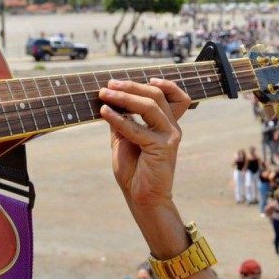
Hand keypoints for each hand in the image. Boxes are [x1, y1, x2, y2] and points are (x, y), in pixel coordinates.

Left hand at [98, 78, 189, 211]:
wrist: (142, 198)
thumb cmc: (134, 171)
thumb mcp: (123, 140)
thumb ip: (121, 120)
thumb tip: (109, 99)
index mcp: (166, 124)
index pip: (174, 96)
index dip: (160, 83)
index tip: (134, 80)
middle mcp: (171, 127)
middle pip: (156, 95)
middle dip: (131, 86)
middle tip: (109, 84)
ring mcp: (169, 136)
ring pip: (150, 105)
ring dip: (124, 97)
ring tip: (104, 94)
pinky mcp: (162, 147)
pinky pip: (138, 128)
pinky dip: (119, 118)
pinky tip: (104, 113)